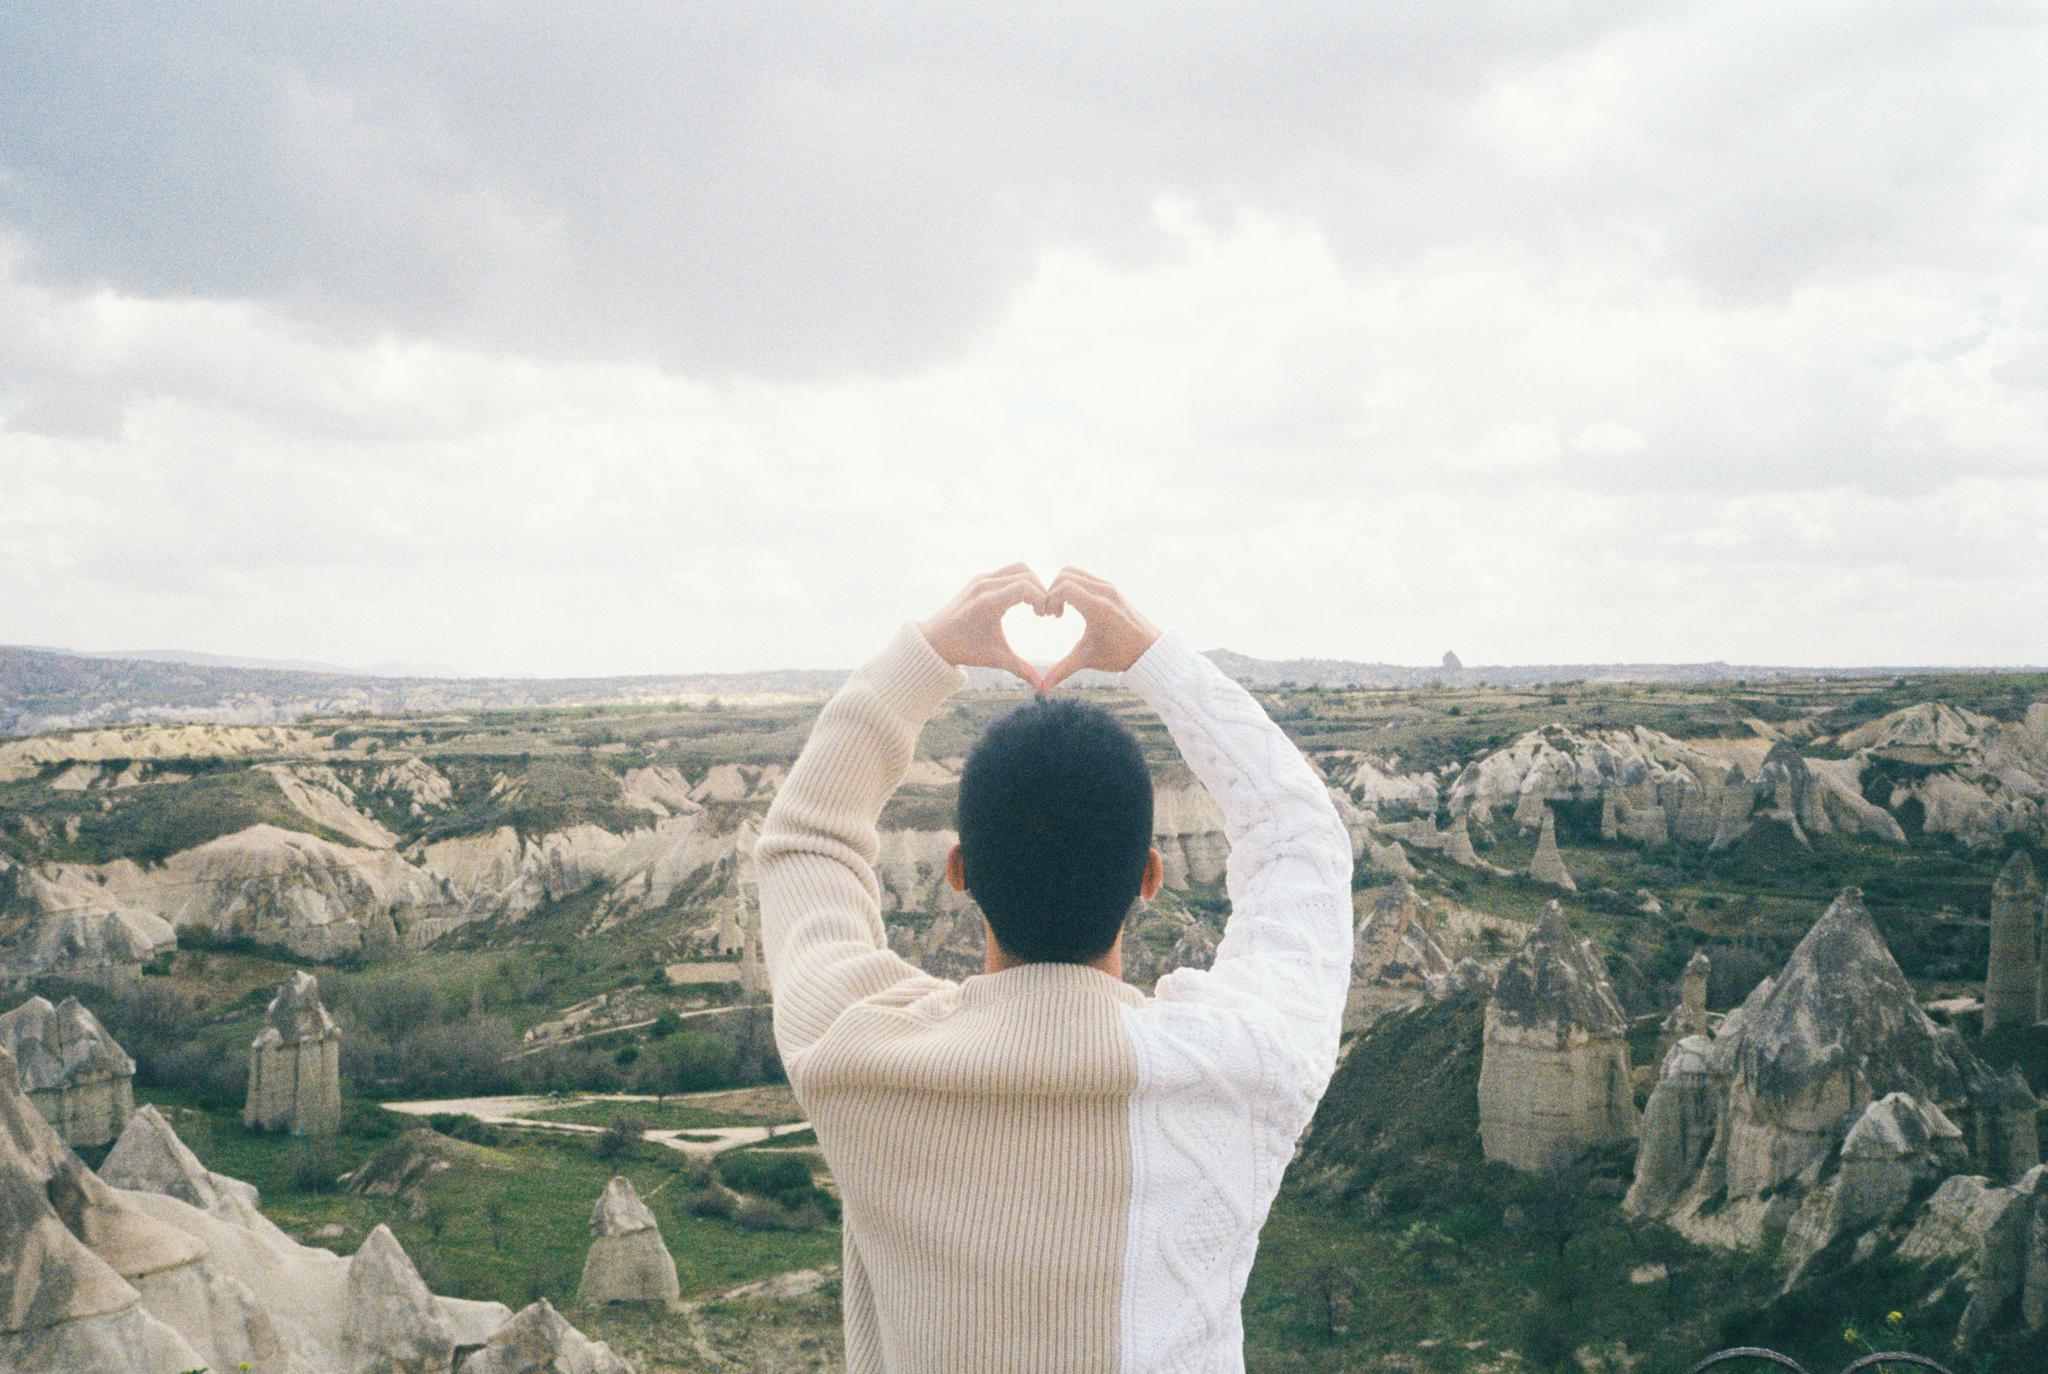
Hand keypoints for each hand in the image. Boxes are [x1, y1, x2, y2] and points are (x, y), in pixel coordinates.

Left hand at [918, 563, 1051, 689]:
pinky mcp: (978, 578)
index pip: (1026, 587)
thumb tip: (1042, 687)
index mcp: (988, 603)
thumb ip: (1021, 670)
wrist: (934, 640)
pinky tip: (1022, 601)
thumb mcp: (995, 658)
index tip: (1044, 616)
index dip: (1042, 599)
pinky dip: (1020, 580)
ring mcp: (980, 579)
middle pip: (1026, 574)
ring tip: (1035, 605)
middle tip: (1044, 612)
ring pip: (1018, 568)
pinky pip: (1007, 571)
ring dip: (1032, 583)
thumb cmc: (965, 650)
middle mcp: (984, 585)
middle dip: (1041, 591)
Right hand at [1039, 567, 1160, 690]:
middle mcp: (1104, 592)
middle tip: (1052, 613)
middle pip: (1065, 575)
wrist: (1149, 649)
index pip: (1064, 587)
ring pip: (1074, 572)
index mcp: (1098, 608)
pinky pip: (1084, 576)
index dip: (1049, 598)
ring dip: (1061, 586)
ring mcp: (1108, 586)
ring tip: (1061, 610)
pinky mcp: (1111, 587)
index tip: (1050, 616)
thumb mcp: (1088, 659)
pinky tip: (1073, 606)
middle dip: (1052, 591)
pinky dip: (1072, 585)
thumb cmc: (1119, 655)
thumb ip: (1063, 670)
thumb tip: (1042, 688)